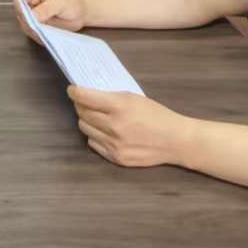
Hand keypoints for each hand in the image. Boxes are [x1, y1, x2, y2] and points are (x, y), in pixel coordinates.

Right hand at [16, 0, 86, 31]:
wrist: (81, 12)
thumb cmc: (72, 1)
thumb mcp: (59, 3)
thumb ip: (45, 9)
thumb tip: (32, 17)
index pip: (18, 0)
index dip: (22, 10)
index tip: (31, 20)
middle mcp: (29, 3)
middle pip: (20, 15)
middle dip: (29, 24)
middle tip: (42, 29)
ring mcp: (32, 16)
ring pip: (25, 26)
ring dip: (35, 32)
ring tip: (49, 32)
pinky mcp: (37, 26)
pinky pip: (34, 33)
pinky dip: (40, 36)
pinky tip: (50, 36)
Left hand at [68, 87, 191, 168]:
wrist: (175, 141)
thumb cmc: (156, 115)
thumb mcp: (133, 98)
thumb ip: (110, 97)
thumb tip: (88, 94)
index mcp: (119, 107)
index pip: (84, 98)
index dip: (74, 92)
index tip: (72, 89)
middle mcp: (113, 126)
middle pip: (82, 113)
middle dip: (81, 105)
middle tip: (86, 102)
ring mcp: (114, 144)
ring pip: (85, 128)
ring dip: (87, 121)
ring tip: (97, 117)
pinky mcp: (116, 158)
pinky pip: (93, 143)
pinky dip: (96, 135)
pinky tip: (105, 132)